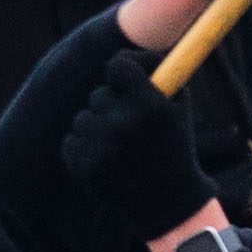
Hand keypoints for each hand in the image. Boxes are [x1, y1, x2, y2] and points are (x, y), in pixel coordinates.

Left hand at [65, 47, 219, 244]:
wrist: (166, 202)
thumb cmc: (175, 147)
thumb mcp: (180, 109)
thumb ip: (162, 76)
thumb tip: (141, 49)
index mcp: (150, 106)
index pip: (118, 65)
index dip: (123, 68)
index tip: (127, 77)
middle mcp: (123, 123)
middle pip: (99, 94)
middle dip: (112, 104)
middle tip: (130, 121)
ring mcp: (100, 146)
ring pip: (83, 117)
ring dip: (98, 126)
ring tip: (119, 144)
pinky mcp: (81, 165)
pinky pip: (72, 139)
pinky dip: (86, 146)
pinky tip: (107, 159)